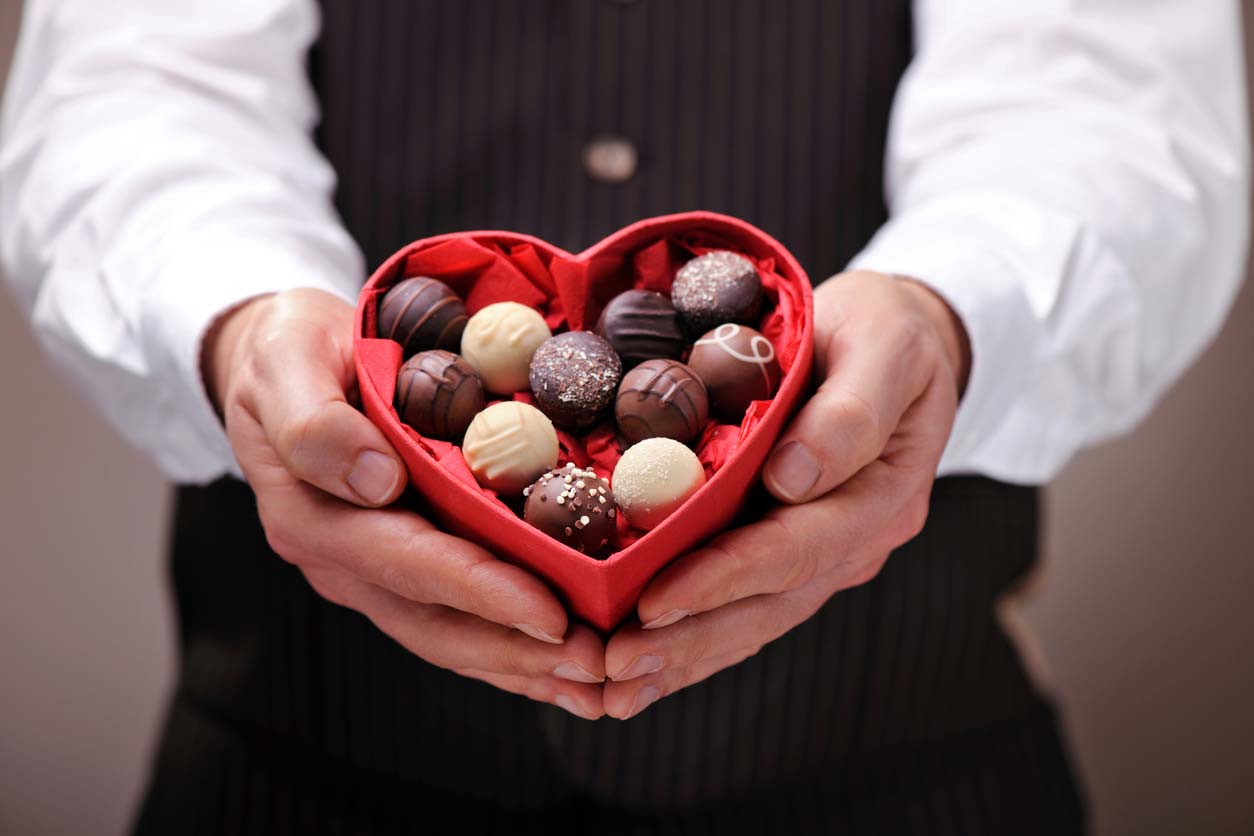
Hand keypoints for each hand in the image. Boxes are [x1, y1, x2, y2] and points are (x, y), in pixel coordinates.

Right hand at [204, 289, 605, 719]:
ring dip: (523, 663)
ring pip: (449, 635)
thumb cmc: (288, 355)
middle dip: (518, 648)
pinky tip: (562, 667)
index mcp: (313, 516)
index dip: (481, 590)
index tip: (549, 613)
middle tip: (597, 664)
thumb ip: (314, 425)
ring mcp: (371, 573)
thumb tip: (375, 481)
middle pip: (436, 621)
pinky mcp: (399, 569)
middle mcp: (342, 561)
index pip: (408, 563)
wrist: (277, 363)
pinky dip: (509, 648)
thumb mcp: (286, 364)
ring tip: (595, 680)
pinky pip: (455, 619)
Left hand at [601, 271, 969, 718]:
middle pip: (769, 604)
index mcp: (881, 496)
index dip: (724, 578)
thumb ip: (851, 411)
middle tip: (614, 664)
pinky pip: (746, 605)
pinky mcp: (794, 552)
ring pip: (754, 619)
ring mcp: (826, 555)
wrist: (903, 342)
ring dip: (686, 656)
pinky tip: (646, 669)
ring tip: (615, 684)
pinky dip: (696, 640)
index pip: (796, 548)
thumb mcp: (885, 347)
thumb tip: (795, 479)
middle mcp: (855, 540)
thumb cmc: (888, 333)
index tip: (656, 602)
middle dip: (690, 638)